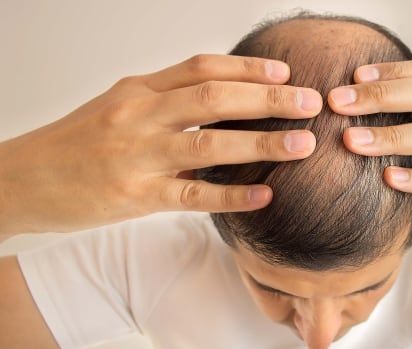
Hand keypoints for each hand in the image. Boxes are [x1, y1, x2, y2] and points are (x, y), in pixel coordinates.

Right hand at [0, 55, 321, 233]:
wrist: (24, 179)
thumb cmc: (78, 143)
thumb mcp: (119, 108)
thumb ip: (166, 102)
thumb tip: (224, 101)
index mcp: (139, 91)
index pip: (201, 68)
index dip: (247, 68)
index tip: (284, 73)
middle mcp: (140, 116)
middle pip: (215, 99)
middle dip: (268, 99)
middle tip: (310, 103)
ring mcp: (137, 157)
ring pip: (210, 144)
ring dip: (262, 142)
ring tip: (302, 143)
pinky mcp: (135, 198)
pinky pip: (193, 196)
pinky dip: (232, 195)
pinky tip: (265, 193)